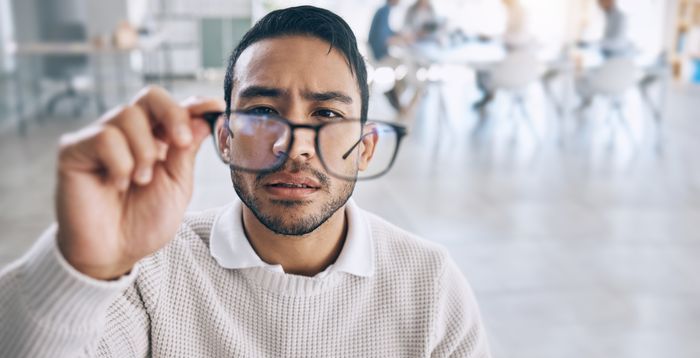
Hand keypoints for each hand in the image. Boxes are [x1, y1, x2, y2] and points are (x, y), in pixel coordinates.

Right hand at [55, 86, 223, 279]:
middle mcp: (128, 132)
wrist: (114, 253)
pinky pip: (104, 137)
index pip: (174, 107)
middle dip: (172, 115)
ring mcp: (99, 138)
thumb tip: (204, 117)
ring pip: (127, 115)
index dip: (195, 104)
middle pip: (150, 96)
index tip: (215, 107)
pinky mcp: (74, 149)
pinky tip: (117, 184)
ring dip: (143, 151)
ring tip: (141, 181)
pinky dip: (120, 163)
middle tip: (181, 143)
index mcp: (157, 138)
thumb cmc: (145, 221)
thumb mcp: (177, 185)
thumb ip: (187, 151)